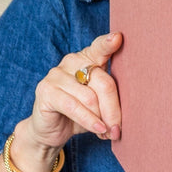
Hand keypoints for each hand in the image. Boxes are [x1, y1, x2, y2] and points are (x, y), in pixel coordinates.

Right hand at [23, 32, 123, 157]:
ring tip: (107, 133)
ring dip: (102, 118)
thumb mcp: (99, 104)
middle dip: (114, 109)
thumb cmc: (79, 114)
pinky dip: (88, 120)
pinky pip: (74, 106)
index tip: (118, 38)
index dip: (108, 43)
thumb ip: (110, 100)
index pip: (99, 48)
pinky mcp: (46, 90)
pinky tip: (98, 129)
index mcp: (87, 59)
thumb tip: (125, 114)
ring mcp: (56, 74)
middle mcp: (71, 61)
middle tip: (118, 129)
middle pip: (103, 82)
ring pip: (90, 97)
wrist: (50, 131)